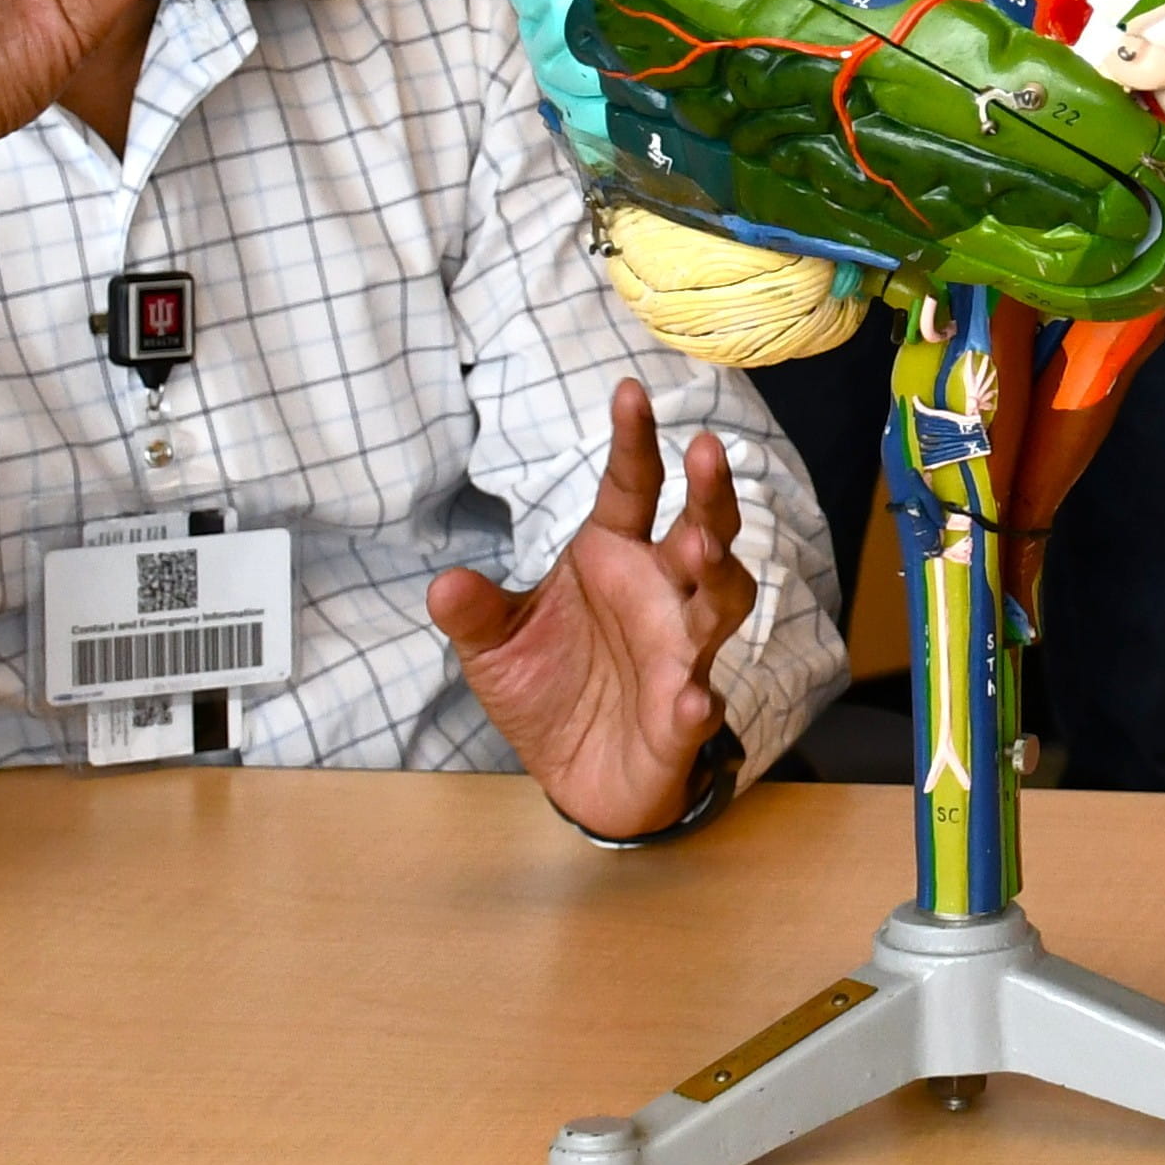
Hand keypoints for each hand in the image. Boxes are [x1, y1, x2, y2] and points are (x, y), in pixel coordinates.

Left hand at [433, 384, 757, 835]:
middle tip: (705, 451)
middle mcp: (661, 592)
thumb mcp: (494, 646)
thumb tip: (441, 583)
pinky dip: (696, 702)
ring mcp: (681, 651)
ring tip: (703, 553)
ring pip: (723, 601)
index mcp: (615, 556)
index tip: (630, 390)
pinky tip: (690, 700)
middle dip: (709, 493)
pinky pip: (698, 704)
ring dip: (720, 574)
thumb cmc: (548, 686)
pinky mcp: (683, 716)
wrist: (578, 774)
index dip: (634, 440)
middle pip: (701, 530)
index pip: (632, 486)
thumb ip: (475, 613)